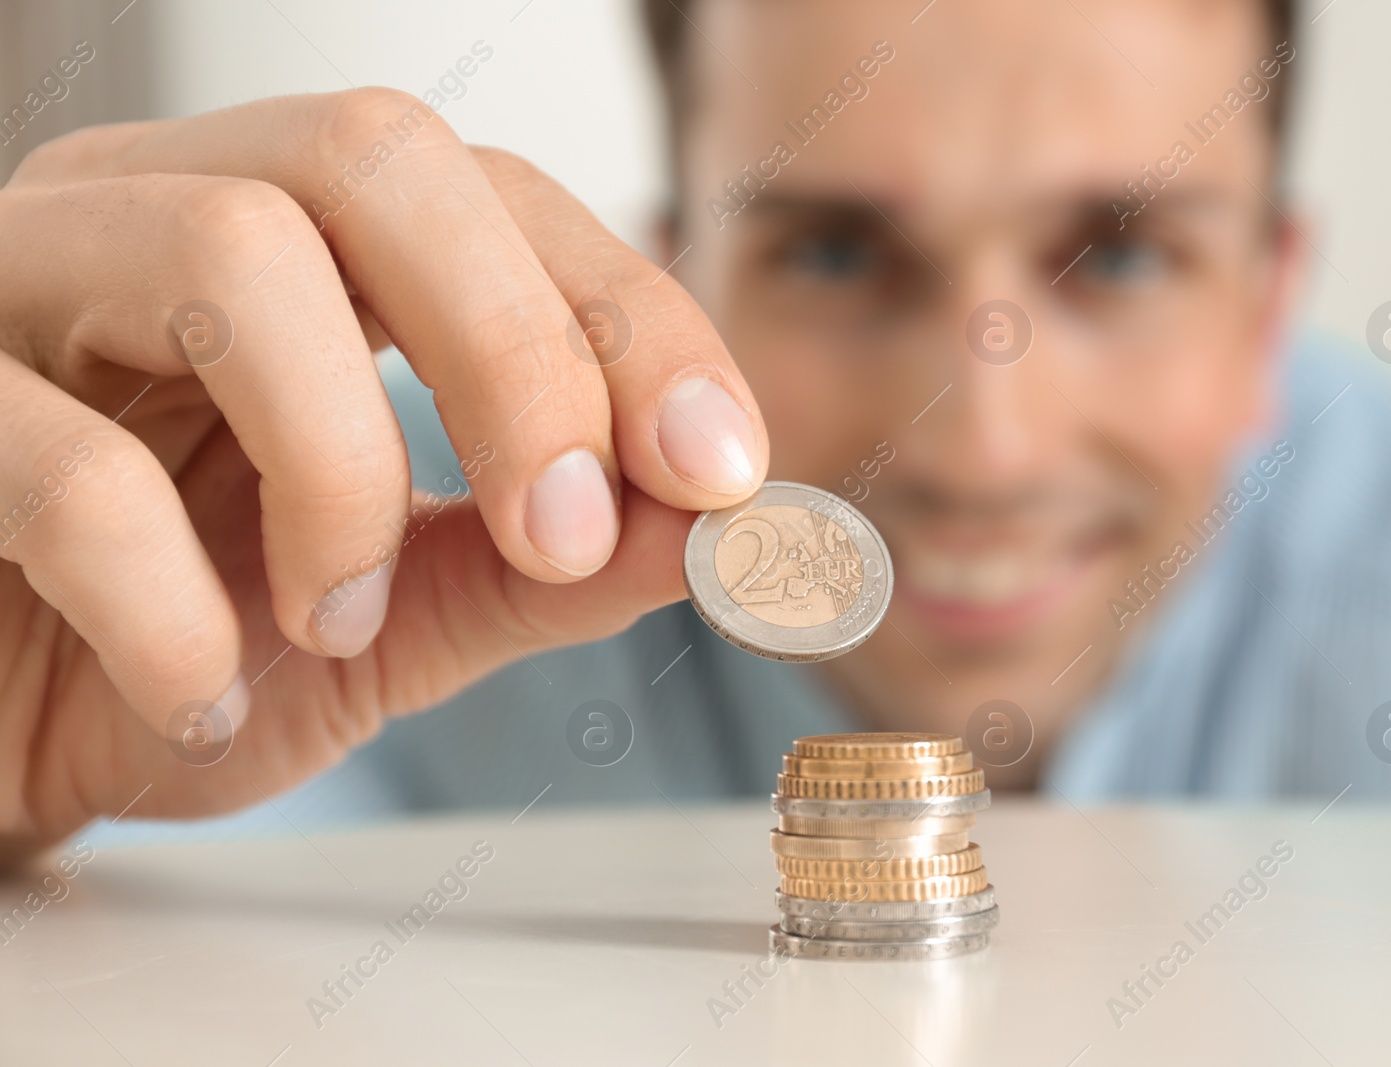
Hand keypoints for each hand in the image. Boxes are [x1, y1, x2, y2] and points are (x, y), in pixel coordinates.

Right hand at [0, 89, 767, 861]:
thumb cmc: (162, 655)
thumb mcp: (390, 623)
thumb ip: (539, 570)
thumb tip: (715, 531)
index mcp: (287, 246)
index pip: (489, 195)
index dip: (625, 317)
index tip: (719, 472)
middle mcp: (151, 211)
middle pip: (374, 159)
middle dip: (519, 353)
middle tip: (567, 533)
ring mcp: (16, 286)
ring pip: (231, 252)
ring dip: (346, 471)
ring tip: (341, 620)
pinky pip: (63, 459)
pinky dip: (176, 608)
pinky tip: (203, 692)